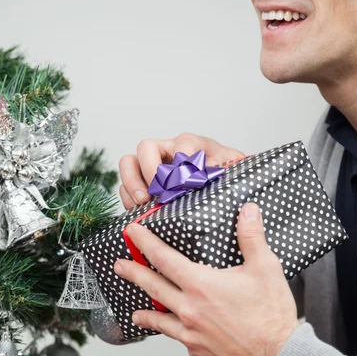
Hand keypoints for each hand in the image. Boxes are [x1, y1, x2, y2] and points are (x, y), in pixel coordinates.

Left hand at [114, 203, 298, 355]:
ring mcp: (191, 334)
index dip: (145, 243)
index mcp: (201, 285)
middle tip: (119, 266)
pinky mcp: (198, 351)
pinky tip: (176, 331)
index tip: (133, 233)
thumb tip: (248, 211)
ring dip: (146, 313)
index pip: (163, 258)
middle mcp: (190, 309)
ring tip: (135, 313)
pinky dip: (175, 332)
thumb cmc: (271, 316)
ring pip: (161, 319)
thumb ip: (251, 237)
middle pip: (152, 287)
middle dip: (133, 273)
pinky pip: (180, 338)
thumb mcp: (265, 268)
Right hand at [119, 133, 243, 208]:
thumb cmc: (225, 177)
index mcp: (191, 144)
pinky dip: (129, 198)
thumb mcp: (231, 167)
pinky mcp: (143, 185)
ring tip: (143, 203)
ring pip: (129, 163)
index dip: (182, 161)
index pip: (182, 143)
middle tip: (156, 191)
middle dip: (148, 169)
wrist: (222, 191)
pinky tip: (141, 212)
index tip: (187, 181)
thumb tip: (214, 170)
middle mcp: (168, 151)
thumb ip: (226, 165)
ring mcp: (152, 167)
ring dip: (132, 183)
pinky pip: (125, 186)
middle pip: (146, 147)